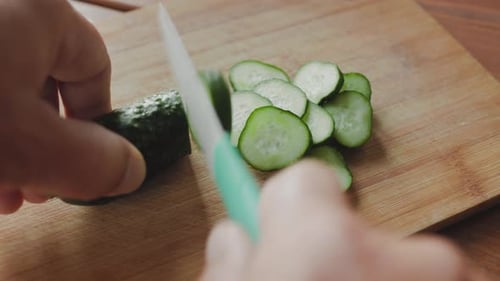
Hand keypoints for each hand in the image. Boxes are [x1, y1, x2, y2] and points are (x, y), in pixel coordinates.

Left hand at [0, 0, 145, 213]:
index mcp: (39, 11)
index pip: (94, 66)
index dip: (96, 122)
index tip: (80, 164)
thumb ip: (91, 161)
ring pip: (6, 87)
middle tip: (34, 188)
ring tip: (3, 191)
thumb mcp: (24, 146)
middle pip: (46, 82)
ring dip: (12, 146)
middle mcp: (7, 9)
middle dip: (46, 145)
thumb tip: (132, 171)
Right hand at [201, 160, 490, 280]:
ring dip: (367, 279)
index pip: (304, 180)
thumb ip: (229, 261)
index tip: (270, 213)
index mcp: (323, 246)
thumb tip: (233, 238)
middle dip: (326, 251)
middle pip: (349, 223)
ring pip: (391, 260)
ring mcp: (443, 277)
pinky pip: (422, 279)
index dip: (280, 207)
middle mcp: (400, 256)